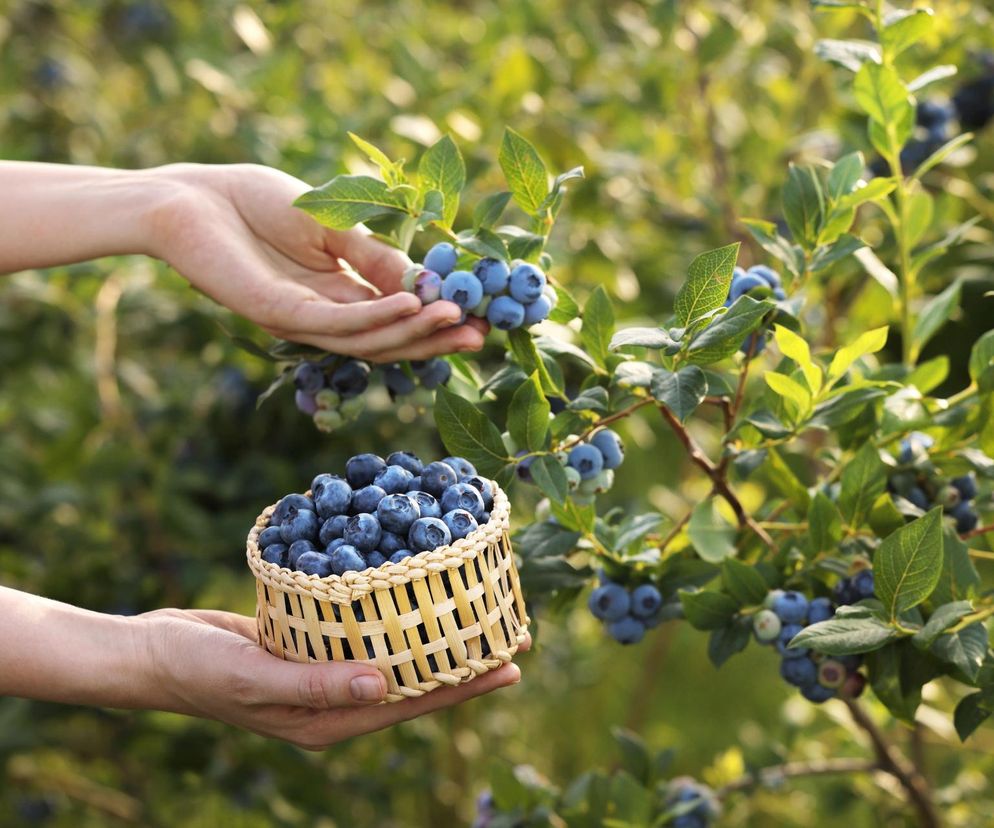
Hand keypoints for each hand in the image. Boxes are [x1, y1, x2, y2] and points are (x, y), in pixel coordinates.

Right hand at [139, 607, 526, 748]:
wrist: (155, 650)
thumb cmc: (198, 671)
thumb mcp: (256, 677)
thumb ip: (317, 684)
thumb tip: (386, 684)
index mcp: (331, 719)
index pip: (413, 702)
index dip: (464, 685)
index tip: (510, 665)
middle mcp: (336, 698)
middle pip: (415, 678)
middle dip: (463, 659)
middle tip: (514, 634)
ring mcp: (325, 670)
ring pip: (394, 650)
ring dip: (434, 631)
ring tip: (476, 611)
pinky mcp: (311, 642)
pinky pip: (365, 628)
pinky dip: (394, 612)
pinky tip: (414, 590)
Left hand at [147, 163, 487, 361]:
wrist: (188, 196)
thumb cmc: (254, 201)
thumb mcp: (332, 225)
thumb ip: (375, 254)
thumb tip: (426, 281)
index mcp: (335, 294)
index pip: (393, 318)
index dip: (435, 320)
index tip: (479, 317)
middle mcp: (322, 316)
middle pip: (387, 339)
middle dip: (435, 338)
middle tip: (482, 337)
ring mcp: (300, 319)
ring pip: (368, 340)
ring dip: (415, 333)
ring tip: (460, 322)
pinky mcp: (278, 312)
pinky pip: (337, 322)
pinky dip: (377, 317)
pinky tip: (412, 306)